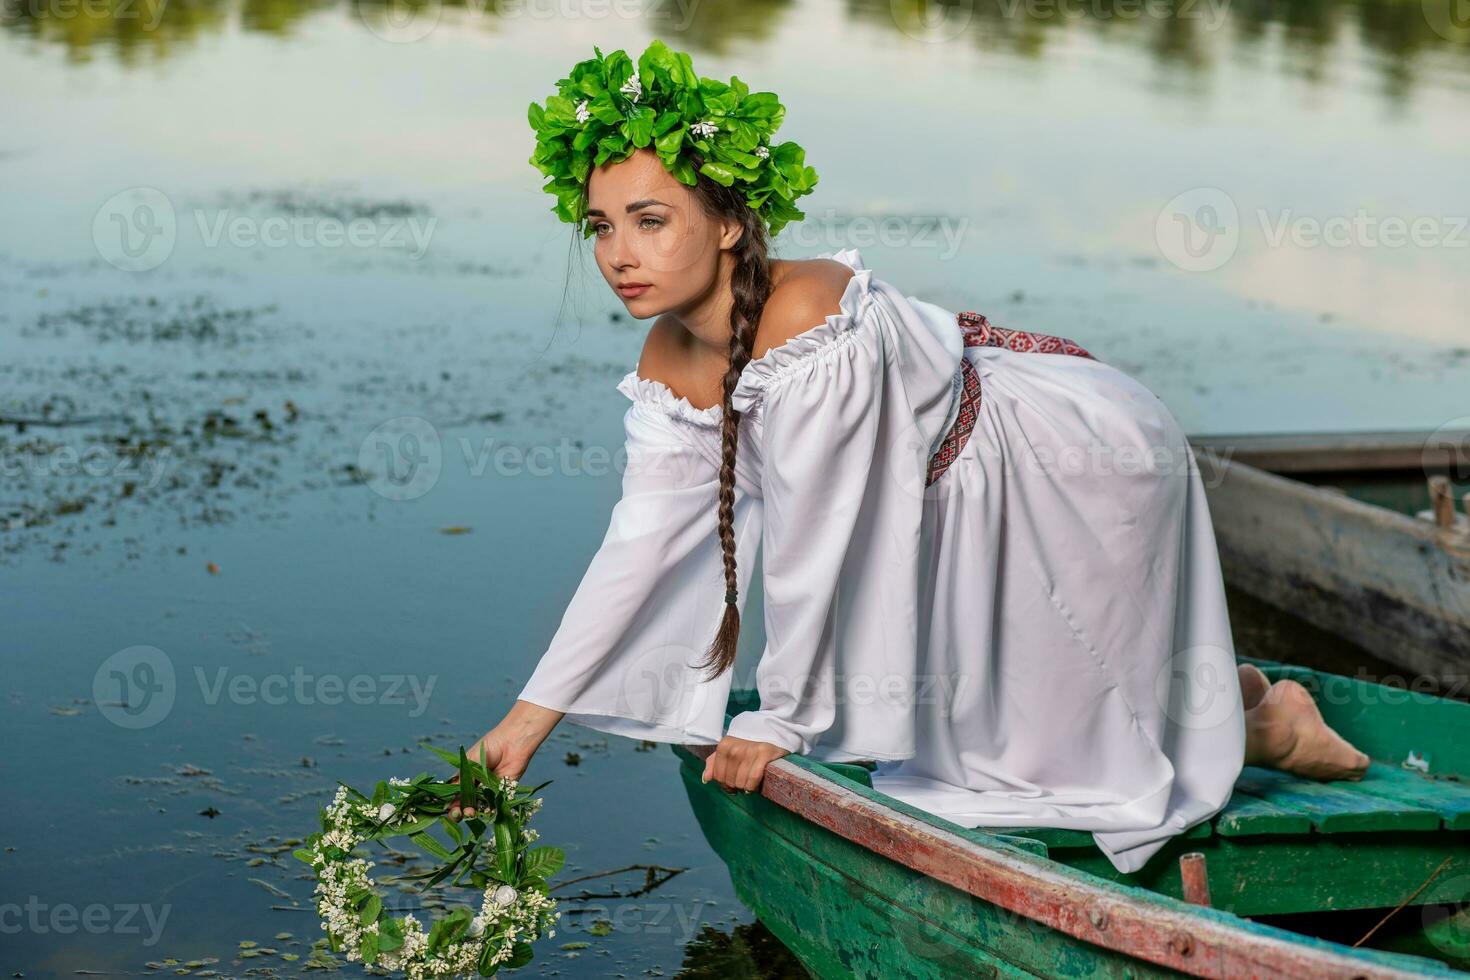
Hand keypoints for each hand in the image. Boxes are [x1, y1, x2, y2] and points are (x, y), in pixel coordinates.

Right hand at [447, 700, 562, 821]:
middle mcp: (476, 788)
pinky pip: (495, 806)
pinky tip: (485, 811)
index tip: (445, 809)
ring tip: (470, 812)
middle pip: (465, 805)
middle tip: (457, 814)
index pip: (454, 796)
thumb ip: (461, 780)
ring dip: (473, 814)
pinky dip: (490, 811)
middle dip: (459, 813)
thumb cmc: (490, 747)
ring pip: (479, 809)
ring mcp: (489, 792)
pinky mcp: (503, 794)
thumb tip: (451, 799)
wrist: (513, 742)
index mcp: (465, 779)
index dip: (449, 804)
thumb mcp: (470, 762)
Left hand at [701, 734, 790, 794]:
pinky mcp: (763, 754)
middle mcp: (734, 748)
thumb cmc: (747, 742)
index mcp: (723, 746)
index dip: (725, 783)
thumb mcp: (728, 748)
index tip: (732, 782)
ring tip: (748, 782)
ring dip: (745, 787)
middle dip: (736, 785)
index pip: (718, 776)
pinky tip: (754, 785)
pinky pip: (753, 779)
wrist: (770, 729)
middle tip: (742, 781)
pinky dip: (753, 786)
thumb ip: (714, 762)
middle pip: (729, 781)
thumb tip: (705, 779)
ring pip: (741, 782)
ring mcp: (749, 751)